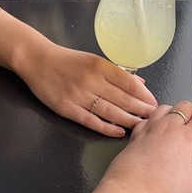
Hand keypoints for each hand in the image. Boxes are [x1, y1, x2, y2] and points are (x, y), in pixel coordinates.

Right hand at [18, 44, 157, 136]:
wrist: (37, 61)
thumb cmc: (68, 61)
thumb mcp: (93, 60)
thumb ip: (116, 72)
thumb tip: (140, 84)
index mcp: (99, 66)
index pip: (129, 83)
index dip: (144, 96)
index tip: (154, 104)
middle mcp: (91, 81)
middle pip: (122, 99)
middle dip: (141, 110)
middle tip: (153, 119)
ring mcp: (78, 96)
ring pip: (109, 112)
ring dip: (128, 121)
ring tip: (141, 127)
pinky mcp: (67, 109)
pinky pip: (91, 121)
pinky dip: (107, 128)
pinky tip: (120, 132)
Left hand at [96, 101, 191, 192]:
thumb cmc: (162, 191)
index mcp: (187, 138)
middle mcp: (169, 128)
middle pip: (184, 106)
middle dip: (191, 111)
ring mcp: (150, 129)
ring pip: (163, 107)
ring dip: (171, 112)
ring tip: (174, 123)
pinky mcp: (135, 135)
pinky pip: (145, 119)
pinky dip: (152, 121)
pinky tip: (153, 131)